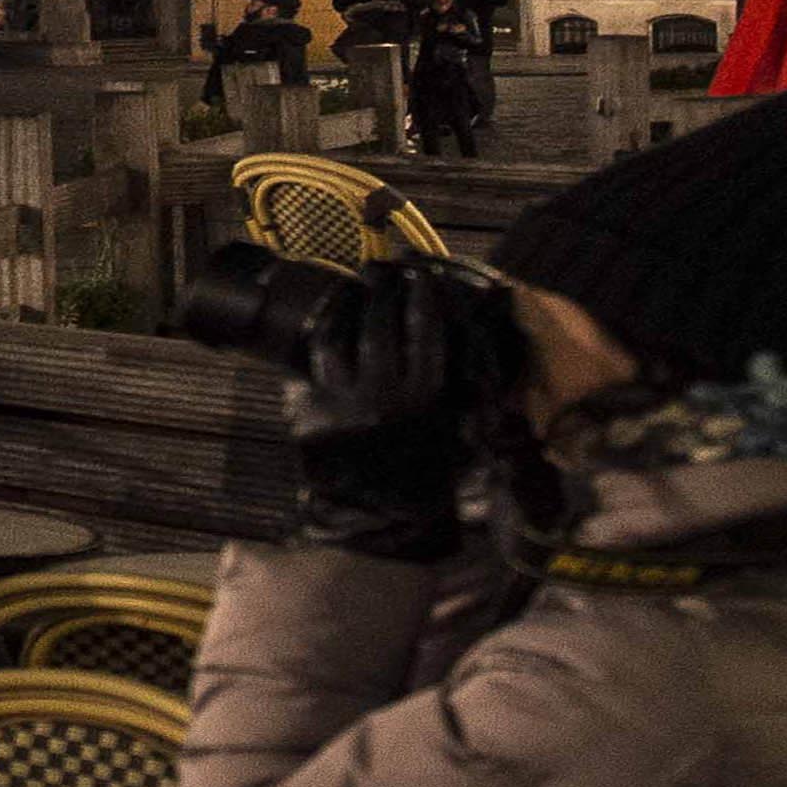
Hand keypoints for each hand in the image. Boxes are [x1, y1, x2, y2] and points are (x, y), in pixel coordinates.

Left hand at [282, 266, 495, 563]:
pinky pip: (315, 355)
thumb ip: (455, 396)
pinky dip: (322, 330)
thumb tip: (472, 358)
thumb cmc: (421, 474)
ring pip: (344, 333)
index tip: (421, 275)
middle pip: (381, 325)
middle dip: (382, 290)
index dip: (422, 300)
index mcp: (425, 398)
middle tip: (383, 269)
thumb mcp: (450, 434)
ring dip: (350, 303)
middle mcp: (386, 392)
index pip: (426, 334)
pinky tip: (328, 315)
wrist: (379, 516)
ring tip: (356, 284)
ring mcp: (347, 396)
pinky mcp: (314, 403)